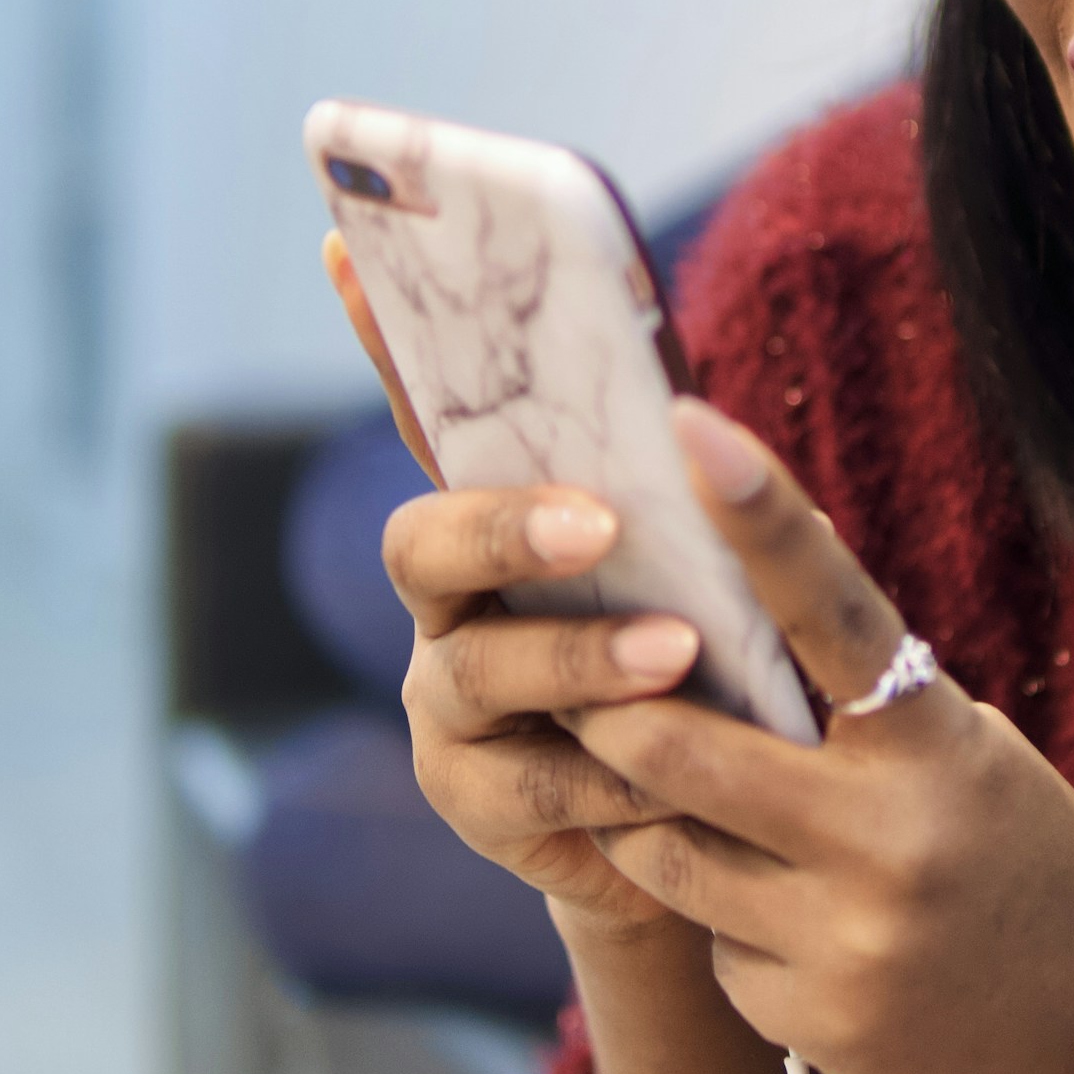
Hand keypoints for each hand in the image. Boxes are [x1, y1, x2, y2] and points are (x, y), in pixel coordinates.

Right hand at [323, 229, 707, 939]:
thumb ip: (693, 502)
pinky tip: (679, 779)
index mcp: (503, 519)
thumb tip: (706, 425)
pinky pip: (533, 784)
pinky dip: (615, 775)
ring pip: (480, 667)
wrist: (721, 831)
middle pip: (422, 542)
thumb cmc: (717, 669)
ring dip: (580, 657)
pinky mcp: (476, 802)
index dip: (385, 337)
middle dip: (502, 525)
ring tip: (680, 653)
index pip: (435, 416)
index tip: (352, 242)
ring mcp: (449, 704)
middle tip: (600, 523)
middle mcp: (450, 601)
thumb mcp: (715, 569)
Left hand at [559, 400, 1073, 1073]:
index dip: (759, 514)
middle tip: (568, 674)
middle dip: (603, 706)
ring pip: (663, 850)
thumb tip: (715, 608)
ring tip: (693, 807)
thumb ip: (853, 699)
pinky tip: (798, 926)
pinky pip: (710, 942)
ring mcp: (843, 937)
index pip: (831, 607)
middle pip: (676, 747)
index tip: (691, 425)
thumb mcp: (962, 751)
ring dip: (646, 815)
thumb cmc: (1017, 852)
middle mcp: (886, 836)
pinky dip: (726, 917)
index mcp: (936, 741)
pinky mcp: (809, 1019)